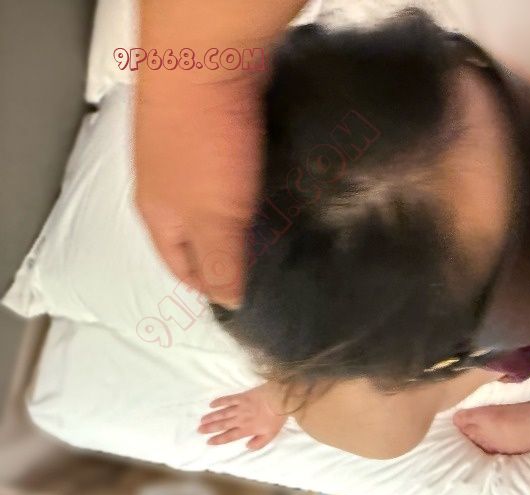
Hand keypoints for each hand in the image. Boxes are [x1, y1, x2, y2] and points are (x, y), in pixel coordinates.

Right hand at [135, 76, 261, 306]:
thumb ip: (221, 261)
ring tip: (274, 232)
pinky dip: (251, 186)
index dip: (208, 287)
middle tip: (261, 267)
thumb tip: (228, 300)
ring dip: (240, 220)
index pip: (180, 267)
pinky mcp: (213, 130)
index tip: (238, 299)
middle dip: (224, 254)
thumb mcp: (214, 218)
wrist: (207, 63)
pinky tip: (274, 188)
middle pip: (195, 234)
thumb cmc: (200, 140)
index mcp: (160, 216)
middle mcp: (168, 187)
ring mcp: (190, 155)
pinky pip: (231, 171)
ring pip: (214, 202)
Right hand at [198, 384, 286, 448]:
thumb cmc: (276, 418)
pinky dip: (219, 402)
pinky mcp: (242, 397)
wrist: (280, 399)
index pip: (229, 436)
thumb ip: (258, 443)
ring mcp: (240, 407)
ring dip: (211, 417)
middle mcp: (240, 419)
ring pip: (222, 413)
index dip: (218, 439)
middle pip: (222, 425)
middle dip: (209, 428)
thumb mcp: (270, 435)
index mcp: (247, 429)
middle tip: (199, 430)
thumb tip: (246, 447)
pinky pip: (228, 399)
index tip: (208, 441)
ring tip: (202, 420)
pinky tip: (212, 404)